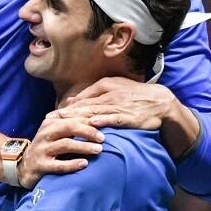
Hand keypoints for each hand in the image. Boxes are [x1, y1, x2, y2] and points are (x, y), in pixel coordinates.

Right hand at [18, 117, 103, 188]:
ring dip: (84, 146)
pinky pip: (59, 165)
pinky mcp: (41, 165)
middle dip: (88, 131)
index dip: (89, 120)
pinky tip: (85, 164)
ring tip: (98, 150)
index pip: (72, 117)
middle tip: (103, 138)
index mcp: (50, 123)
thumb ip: (71, 123)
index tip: (105, 124)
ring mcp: (42, 149)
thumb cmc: (46, 147)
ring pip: (65, 145)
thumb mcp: (55, 132)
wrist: (23, 166)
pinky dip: (73, 164)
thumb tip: (95, 115)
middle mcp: (45, 134)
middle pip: (69, 127)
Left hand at [52, 77, 178, 130]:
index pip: (82, 97)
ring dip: (78, 118)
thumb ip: (95, 92)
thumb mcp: (116, 87)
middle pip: (84, 105)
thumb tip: (73, 99)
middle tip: (50, 120)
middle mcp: (110, 94)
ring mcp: (119, 105)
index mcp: (106, 85)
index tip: (51, 114)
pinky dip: (102, 121)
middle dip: (66, 113)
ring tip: (64, 123)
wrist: (161, 101)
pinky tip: (92, 124)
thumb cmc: (136, 95)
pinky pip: (113, 119)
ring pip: (95, 112)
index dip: (66, 106)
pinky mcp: (128, 116)